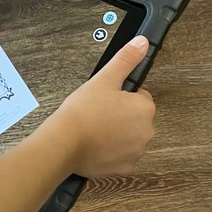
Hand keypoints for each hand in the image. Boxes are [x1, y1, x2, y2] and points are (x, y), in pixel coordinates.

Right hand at [50, 35, 154, 177]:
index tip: (106, 100)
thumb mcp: (104, 78)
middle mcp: (146, 132)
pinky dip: (111, 153)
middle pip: (135, 120)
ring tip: (95, 130)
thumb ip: (126, 59)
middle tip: (98, 114)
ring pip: (129, 138)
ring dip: (117, 134)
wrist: (65, 143)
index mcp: (144, 108)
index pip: (140, 99)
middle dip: (121, 117)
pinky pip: (121, 157)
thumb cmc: (83, 112)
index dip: (121, 98)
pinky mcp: (125, 167)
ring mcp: (136, 151)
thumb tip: (142, 43)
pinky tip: (96, 146)